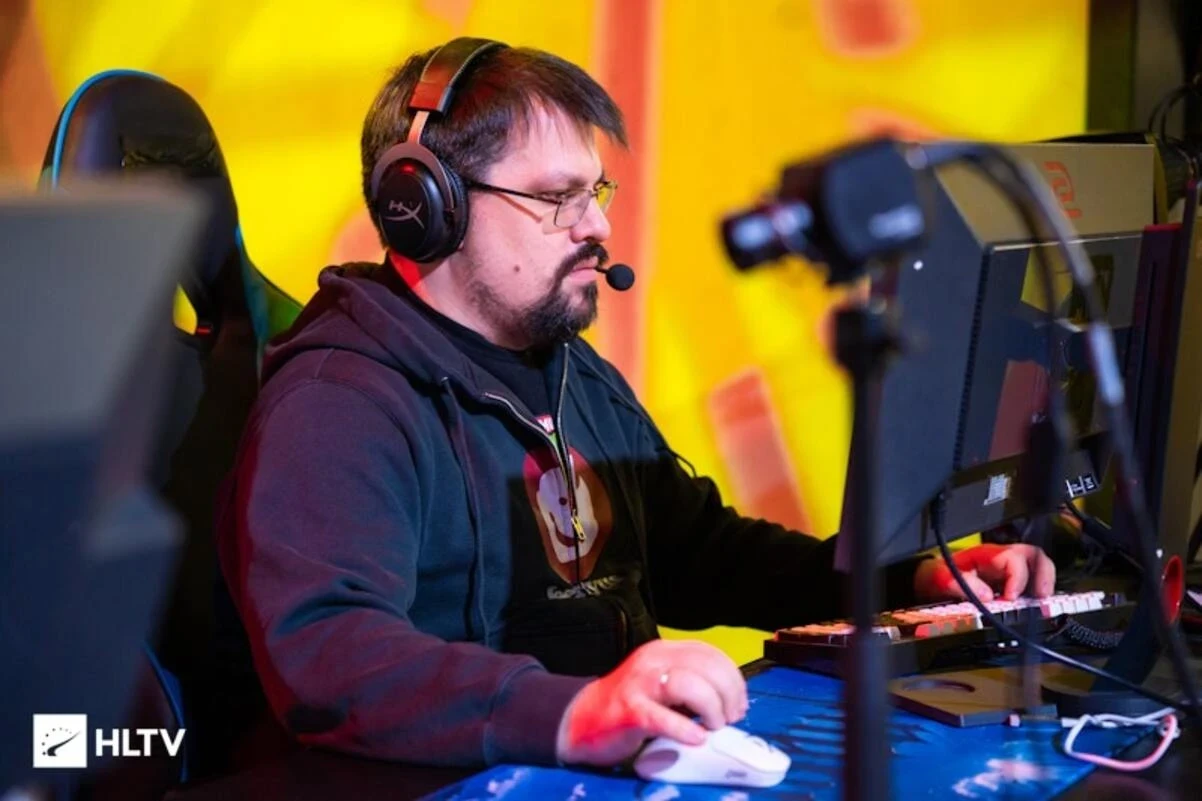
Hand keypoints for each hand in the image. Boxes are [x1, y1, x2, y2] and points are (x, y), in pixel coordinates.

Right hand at [555, 639, 747, 766]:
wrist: (581, 721)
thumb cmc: (627, 706)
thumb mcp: (660, 685)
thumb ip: (691, 686)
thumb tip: (731, 703)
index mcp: (663, 651)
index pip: (709, 653)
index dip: (733, 678)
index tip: (739, 702)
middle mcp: (652, 661)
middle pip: (706, 667)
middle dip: (728, 694)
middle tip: (730, 718)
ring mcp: (639, 684)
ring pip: (689, 685)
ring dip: (711, 708)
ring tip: (713, 726)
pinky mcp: (628, 710)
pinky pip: (662, 717)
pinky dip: (684, 729)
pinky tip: (696, 738)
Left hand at [913, 543, 1055, 603]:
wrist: (931, 579)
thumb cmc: (938, 575)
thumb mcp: (940, 578)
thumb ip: (959, 584)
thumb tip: (986, 596)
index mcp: (986, 554)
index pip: (1014, 558)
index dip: (1018, 577)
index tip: (1011, 597)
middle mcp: (1001, 559)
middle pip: (1035, 556)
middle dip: (1043, 576)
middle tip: (1042, 598)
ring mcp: (1007, 570)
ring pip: (1038, 567)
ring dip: (1044, 585)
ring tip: (1043, 604)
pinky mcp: (1010, 583)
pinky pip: (1031, 584)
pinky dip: (1037, 594)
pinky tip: (1034, 607)